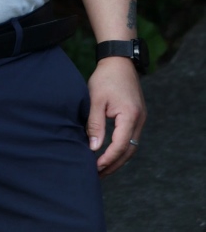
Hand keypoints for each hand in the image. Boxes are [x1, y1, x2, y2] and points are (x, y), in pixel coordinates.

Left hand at [86, 57, 145, 174]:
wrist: (119, 60)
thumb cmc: (105, 77)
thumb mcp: (96, 99)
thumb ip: (95, 124)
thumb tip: (94, 148)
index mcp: (130, 116)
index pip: (120, 145)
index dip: (108, 159)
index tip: (94, 167)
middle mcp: (139, 119)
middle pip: (129, 151)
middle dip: (114, 164)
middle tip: (98, 174)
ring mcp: (141, 118)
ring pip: (132, 146)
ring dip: (118, 158)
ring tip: (102, 168)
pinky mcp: (137, 115)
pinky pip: (131, 137)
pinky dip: (122, 148)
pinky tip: (110, 152)